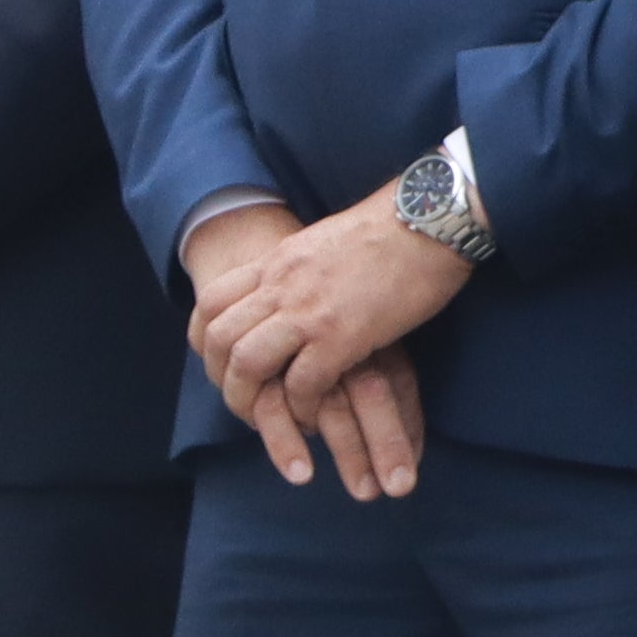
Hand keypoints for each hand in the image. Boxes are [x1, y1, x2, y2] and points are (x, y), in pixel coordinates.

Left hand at [185, 193, 478, 498]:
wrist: (430, 218)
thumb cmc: (395, 229)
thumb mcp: (326, 241)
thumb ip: (302, 268)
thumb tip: (299, 289)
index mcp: (277, 260)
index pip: (212, 300)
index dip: (206, 339)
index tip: (222, 362)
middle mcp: (281, 284)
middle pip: (220, 338)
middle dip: (223, 379)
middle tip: (246, 402)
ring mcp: (308, 310)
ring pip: (247, 364)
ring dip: (252, 400)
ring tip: (275, 418)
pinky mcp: (341, 335)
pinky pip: (301, 384)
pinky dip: (301, 408)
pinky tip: (315, 414)